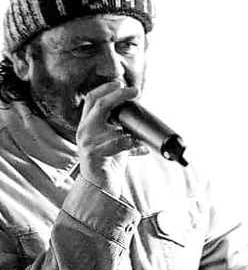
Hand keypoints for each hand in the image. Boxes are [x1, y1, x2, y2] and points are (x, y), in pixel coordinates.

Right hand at [77, 81, 147, 195]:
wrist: (101, 186)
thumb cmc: (109, 162)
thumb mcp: (116, 141)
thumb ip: (123, 129)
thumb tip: (141, 119)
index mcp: (88, 124)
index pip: (92, 98)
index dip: (106, 88)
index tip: (121, 83)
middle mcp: (84, 130)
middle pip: (99, 104)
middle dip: (118, 95)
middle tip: (135, 91)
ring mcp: (87, 143)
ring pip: (112, 127)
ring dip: (130, 128)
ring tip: (141, 134)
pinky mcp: (93, 155)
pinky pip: (116, 144)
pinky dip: (131, 143)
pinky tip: (140, 146)